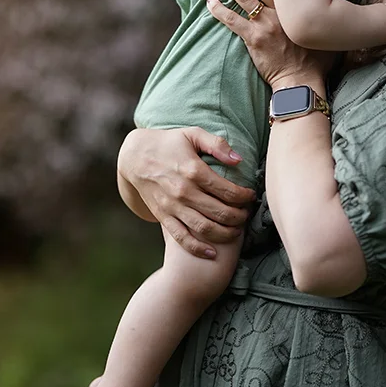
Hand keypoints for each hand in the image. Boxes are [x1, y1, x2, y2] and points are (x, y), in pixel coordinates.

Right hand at [118, 126, 254, 258]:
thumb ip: (217, 144)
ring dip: (225, 233)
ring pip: (204, 228)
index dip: (244, 196)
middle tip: (246, 214)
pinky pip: (182, 238)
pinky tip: (212, 253)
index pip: (227, 190)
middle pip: (219, 211)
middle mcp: (183, 191)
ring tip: (237, 230)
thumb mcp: (192, 134)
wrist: (135, 157)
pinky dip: (198, 248)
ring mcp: (172, 206)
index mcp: (193, 170)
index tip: (251, 196)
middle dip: (239, 216)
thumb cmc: (168, 143)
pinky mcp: (163, 216)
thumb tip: (238, 160)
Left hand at [206, 0, 334, 89]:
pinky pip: (233, 21)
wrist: (301, 80)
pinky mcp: (254, 39)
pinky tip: (208, 0)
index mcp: (294, 7)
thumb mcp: (322, 29)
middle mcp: (279, 12)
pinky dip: (219, 10)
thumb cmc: (315, 57)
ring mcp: (265, 25)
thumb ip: (321, 10)